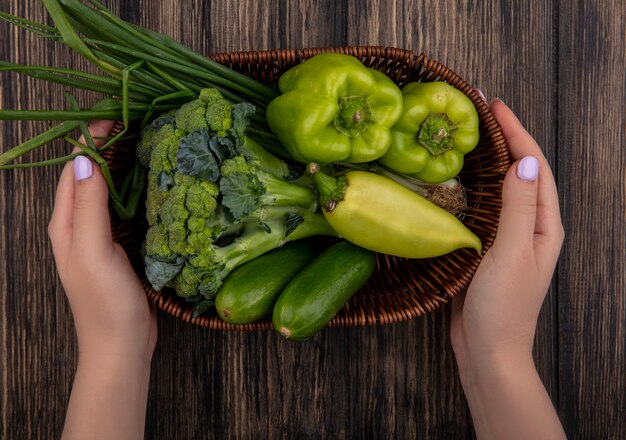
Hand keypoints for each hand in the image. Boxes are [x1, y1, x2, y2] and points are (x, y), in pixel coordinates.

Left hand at [48, 121, 155, 438]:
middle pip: (88, 175)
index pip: (72, 169)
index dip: (90, 139)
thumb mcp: (93, 251)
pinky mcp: (119, 247)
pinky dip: (134, 189)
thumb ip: (87, 207)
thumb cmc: (105, 302)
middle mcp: (78, 225)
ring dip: (121, 165)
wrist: (121, 346)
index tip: (115, 117)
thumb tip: (81, 160)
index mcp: (65, 223)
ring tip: (145, 144)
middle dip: (106, 146)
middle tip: (136, 125)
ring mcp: (99, 236)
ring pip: (107, 190)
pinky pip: (123, 208)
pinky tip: (152, 184)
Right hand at [449, 99, 565, 439]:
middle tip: (477, 114)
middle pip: (521, 172)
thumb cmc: (503, 307)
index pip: (534, 167)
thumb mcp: (511, 254)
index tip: (494, 106)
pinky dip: (473, 187)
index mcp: (543, 225)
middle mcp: (530, 227)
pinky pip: (484, 207)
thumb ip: (517, 208)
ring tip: (467, 137)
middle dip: (504, 139)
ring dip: (488, 160)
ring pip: (501, 188)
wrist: (489, 351)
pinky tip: (455, 181)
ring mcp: (509, 238)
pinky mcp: (488, 248)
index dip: (517, 133)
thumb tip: (524, 161)